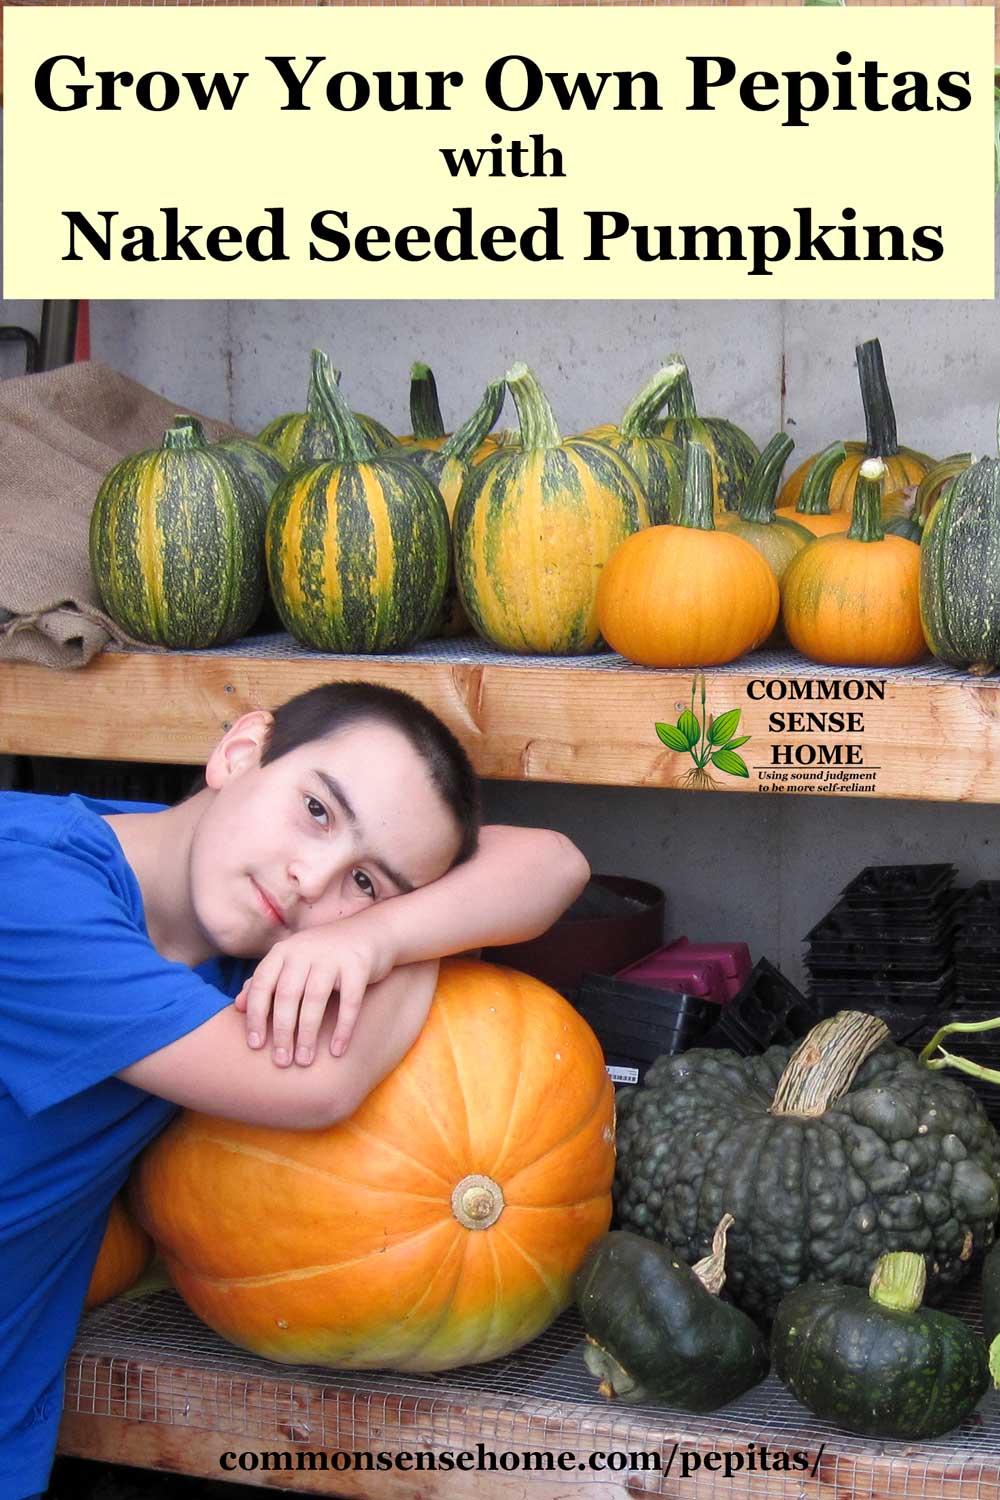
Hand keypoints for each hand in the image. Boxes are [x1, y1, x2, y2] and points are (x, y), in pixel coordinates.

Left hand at [234, 914, 397, 1066]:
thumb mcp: (293, 961)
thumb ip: (266, 981)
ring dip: (308, 1034)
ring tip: (304, 1061)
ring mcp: (332, 956)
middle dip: (282, 1032)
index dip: (256, 1016)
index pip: (262, 984)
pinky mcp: (358, 965)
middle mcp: (305, 950)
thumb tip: (238, 1006)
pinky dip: (342, 1028)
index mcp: (284, 951)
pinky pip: (349, 1002)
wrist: (373, 931)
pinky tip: (337, 1050)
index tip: (255, 1045)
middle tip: (281, 1061)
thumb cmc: (326, 954)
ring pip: (315, 1000)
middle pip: (287, 995)